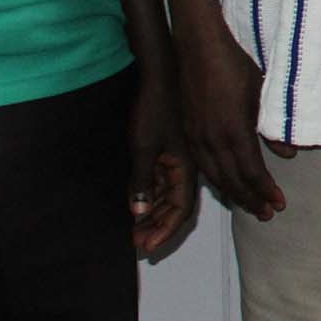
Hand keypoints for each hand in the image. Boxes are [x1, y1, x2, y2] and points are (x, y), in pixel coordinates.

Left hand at [127, 71, 198, 255]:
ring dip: (152, 214)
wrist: (160, 74)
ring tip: (135, 230)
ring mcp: (176, 158)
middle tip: (138, 243)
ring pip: (166, 195)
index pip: (180, 208)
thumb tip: (137, 212)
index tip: (149, 246)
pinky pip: (160, 181)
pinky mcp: (166, 150)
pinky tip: (136, 206)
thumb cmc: (155, 108)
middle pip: (175, 206)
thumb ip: (141, 181)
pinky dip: (149, 196)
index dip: (165, 229)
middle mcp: (185, 166)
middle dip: (157, 226)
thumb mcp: (143, 147)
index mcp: (185, 167)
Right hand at [178, 25, 288, 219]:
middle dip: (251, 200)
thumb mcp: (262, 95)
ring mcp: (196, 136)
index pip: (252, 172)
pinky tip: (225, 185)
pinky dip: (216, 180)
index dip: (266, 191)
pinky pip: (202, 165)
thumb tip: (289, 155)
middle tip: (266, 214)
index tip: (279, 204)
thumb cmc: (235, 67)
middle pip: (232, 180)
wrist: (199, 49)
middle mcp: (212, 139)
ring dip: (233, 194)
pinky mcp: (188, 131)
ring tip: (250, 206)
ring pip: (215, 176)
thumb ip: (274, 129)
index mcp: (233, 131)